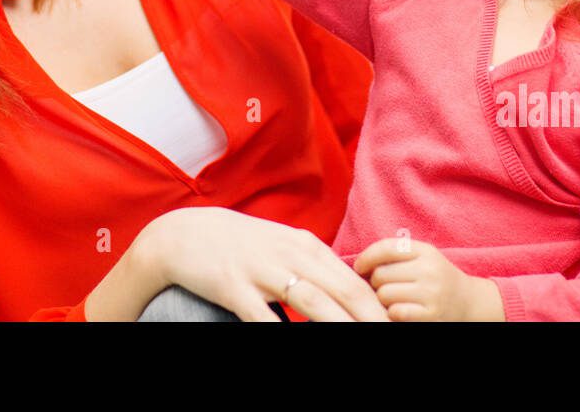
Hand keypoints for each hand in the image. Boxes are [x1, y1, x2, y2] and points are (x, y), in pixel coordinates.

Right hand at [141, 207, 390, 321]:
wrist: (184, 234)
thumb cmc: (239, 245)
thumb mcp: (282, 247)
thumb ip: (314, 267)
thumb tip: (350, 294)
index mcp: (306, 246)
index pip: (354, 282)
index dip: (379, 310)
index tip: (395, 328)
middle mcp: (290, 255)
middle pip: (343, 293)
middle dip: (372, 321)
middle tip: (391, 338)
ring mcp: (262, 270)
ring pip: (314, 303)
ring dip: (342, 329)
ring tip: (363, 346)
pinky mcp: (233, 286)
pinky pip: (263, 317)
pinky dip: (281, 332)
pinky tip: (293, 343)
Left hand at [353, 237, 500, 321]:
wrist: (469, 302)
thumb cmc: (436, 278)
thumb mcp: (423, 257)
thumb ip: (396, 254)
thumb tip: (359, 264)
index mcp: (425, 251)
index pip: (386, 247)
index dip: (366, 257)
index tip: (359, 267)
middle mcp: (429, 270)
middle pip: (381, 274)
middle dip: (375, 282)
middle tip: (382, 287)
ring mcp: (431, 294)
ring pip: (384, 294)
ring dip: (382, 299)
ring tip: (392, 299)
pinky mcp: (431, 315)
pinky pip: (396, 312)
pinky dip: (392, 313)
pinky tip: (399, 311)